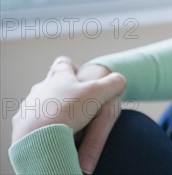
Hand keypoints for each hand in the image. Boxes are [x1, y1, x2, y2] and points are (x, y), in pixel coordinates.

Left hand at [11, 57, 125, 169]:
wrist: (38, 135)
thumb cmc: (69, 110)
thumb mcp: (99, 93)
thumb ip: (114, 83)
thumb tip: (121, 80)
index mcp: (60, 77)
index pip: (63, 63)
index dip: (70, 66)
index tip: (76, 73)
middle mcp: (42, 88)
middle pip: (50, 84)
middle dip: (62, 92)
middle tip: (76, 104)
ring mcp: (30, 106)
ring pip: (41, 104)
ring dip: (52, 110)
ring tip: (66, 124)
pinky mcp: (23, 125)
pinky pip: (35, 123)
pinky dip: (44, 127)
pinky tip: (54, 135)